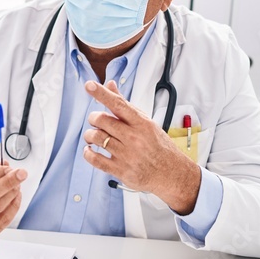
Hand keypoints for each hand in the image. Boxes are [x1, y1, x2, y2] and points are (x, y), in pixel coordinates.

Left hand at [80, 80, 200, 214]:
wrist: (171, 173)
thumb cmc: (158, 146)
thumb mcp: (146, 122)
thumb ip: (125, 105)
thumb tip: (110, 85)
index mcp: (141, 123)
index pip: (118, 104)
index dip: (102, 94)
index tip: (89, 85)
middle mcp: (134, 138)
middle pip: (102, 120)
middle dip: (94, 118)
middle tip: (96, 120)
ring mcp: (127, 155)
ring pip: (96, 138)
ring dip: (90, 135)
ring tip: (93, 136)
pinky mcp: (120, 170)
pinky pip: (95, 159)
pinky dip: (88, 153)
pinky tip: (90, 150)